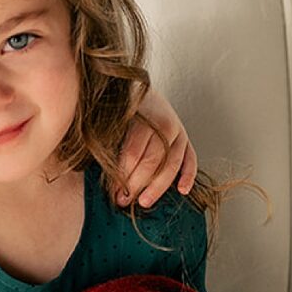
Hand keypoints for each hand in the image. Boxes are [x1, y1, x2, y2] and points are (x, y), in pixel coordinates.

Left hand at [113, 86, 198, 208]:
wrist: (139, 89)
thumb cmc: (123, 109)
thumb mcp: (115, 118)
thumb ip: (110, 139)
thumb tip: (100, 167)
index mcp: (143, 117)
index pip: (133, 153)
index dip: (123, 175)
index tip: (113, 191)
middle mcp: (165, 124)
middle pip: (152, 161)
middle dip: (137, 184)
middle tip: (123, 200)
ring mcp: (178, 131)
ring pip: (171, 164)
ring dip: (158, 186)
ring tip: (144, 202)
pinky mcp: (186, 139)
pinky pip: (191, 159)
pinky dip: (188, 175)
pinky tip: (182, 191)